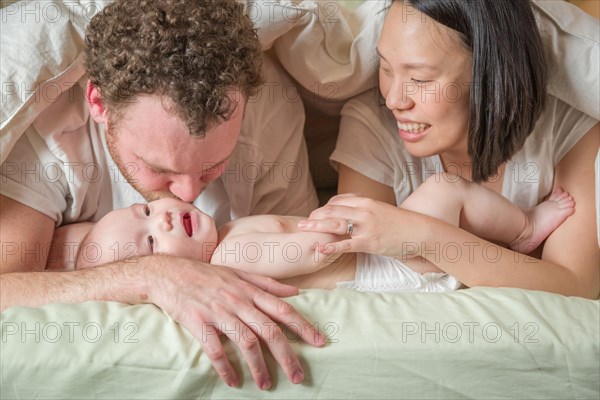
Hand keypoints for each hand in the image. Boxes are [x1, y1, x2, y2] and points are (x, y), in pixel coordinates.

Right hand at [145, 256, 324, 389]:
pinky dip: (226, 367)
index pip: (283, 309)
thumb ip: (268, 284)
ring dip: (258, 366)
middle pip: (269, 330)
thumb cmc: (206, 275)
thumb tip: (295, 292)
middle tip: (298, 376)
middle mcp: (238, 301)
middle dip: (287, 355)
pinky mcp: (198, 323)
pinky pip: (215, 349)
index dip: (303, 326)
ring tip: (266, 384)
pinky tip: (233, 381)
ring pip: (246, 342)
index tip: (319, 342)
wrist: (169, 273)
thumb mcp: (239, 273)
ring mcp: (218, 312)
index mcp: (249, 290)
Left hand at [298, 193, 419, 257]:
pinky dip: (330, 246)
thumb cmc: (401, 224)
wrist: (420, 232)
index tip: (314, 216)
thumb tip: (354, 215)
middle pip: (332, 210)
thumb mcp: (381, 212)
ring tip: (302, 230)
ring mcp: (366, 226)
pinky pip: (346, 244)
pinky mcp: (369, 242)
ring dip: (316, 226)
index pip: (337, 202)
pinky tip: (320, 248)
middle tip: (301, 224)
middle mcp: (363, 211)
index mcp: (365, 202)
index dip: (323, 209)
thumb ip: (366, 212)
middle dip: (315, 217)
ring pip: (335, 223)